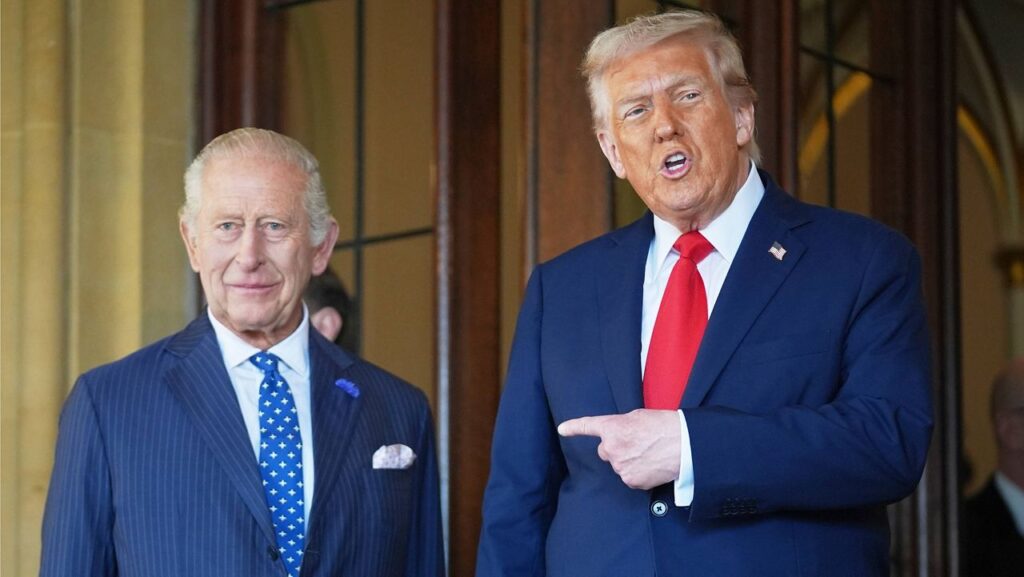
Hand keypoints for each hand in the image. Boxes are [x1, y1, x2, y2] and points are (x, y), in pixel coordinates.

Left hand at [558, 409, 680, 489]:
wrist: (684, 445)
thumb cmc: (664, 426)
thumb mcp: (638, 417)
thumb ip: (622, 426)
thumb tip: (619, 435)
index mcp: (612, 428)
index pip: (588, 426)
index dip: (574, 428)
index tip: (562, 429)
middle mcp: (612, 448)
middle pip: (605, 451)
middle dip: (616, 448)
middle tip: (637, 444)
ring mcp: (620, 467)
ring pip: (618, 465)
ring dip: (629, 461)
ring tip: (649, 453)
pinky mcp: (631, 481)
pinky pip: (629, 477)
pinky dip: (638, 473)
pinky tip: (651, 465)